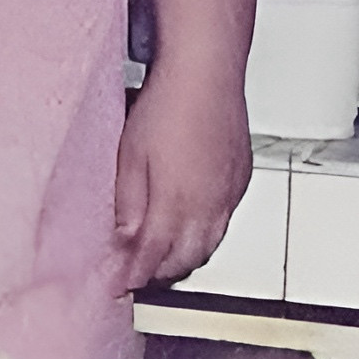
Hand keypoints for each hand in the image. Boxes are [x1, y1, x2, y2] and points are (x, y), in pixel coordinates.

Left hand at [110, 61, 252, 292]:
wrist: (208, 72)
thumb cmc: (168, 105)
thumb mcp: (130, 157)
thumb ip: (129, 204)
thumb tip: (123, 239)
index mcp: (178, 202)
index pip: (153, 257)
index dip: (133, 276)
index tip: (117, 286)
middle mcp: (210, 204)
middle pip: (185, 260)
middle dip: (159, 274)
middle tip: (134, 274)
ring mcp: (230, 193)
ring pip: (209, 245)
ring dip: (184, 259)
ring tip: (159, 260)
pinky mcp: (241, 179)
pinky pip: (224, 222)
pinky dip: (205, 236)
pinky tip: (189, 228)